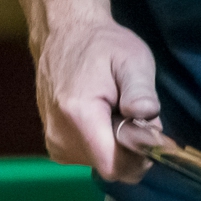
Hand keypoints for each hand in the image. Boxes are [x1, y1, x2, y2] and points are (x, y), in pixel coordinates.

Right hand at [35, 19, 157, 181]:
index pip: (114, 167)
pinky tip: (100, 115)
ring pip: (101, 163)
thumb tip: (147, 117)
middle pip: (110, 167)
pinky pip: (89, 157)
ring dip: (116, 143)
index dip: (138, 157)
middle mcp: (60, 136)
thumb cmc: (103, 44)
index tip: (147, 129)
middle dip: (130, 147)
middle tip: (131, 111)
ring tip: (114, 107)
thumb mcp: (132, 59)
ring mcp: (54, 142)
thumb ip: (141, 91)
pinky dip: (102, 142)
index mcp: (79, 116)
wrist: (65, 33)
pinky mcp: (54, 144)